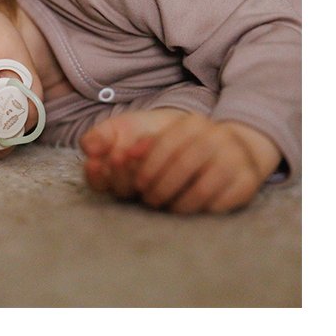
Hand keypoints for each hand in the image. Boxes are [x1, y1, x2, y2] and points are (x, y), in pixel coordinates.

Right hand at [80, 108, 187, 199]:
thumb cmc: (135, 130)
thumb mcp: (112, 129)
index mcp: (109, 179)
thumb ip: (98, 137)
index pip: (98, 184)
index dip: (94, 176)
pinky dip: (157, 164)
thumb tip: (88, 148)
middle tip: (117, 157)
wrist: (169, 124)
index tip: (93, 163)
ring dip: (135, 171)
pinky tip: (152, 148)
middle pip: (120, 190)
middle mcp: (129, 188)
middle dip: (117, 174)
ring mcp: (152, 190)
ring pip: (143, 189)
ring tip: (133, 154)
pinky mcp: (174, 188)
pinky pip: (167, 183)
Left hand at [80, 111, 280, 213]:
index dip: (147, 166)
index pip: (166, 144)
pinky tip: (188, 211)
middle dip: (161, 187)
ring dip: (178, 203)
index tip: (136, 183)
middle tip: (149, 200)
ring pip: (202, 187)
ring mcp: (234, 159)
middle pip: (184, 165)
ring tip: (166, 206)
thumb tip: (88, 147)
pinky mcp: (247, 182)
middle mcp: (215, 137)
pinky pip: (222, 202)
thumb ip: (108, 135)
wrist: (235, 150)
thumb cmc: (176, 146)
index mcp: (190, 124)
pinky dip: (201, 210)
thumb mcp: (141, 132)